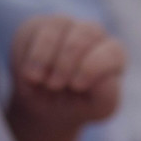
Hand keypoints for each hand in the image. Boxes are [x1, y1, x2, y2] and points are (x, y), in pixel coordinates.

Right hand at [8, 16, 125, 140]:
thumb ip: (106, 97)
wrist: (43, 114)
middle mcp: (93, 35)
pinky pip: (32, 28)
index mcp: (114, 56)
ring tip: (40, 82)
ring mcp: (64, 26)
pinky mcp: (37, 25)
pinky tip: (27, 73)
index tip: (76, 87)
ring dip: (46, 55)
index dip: (93, 65)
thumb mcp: (97, 112)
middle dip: (67, 60)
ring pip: (57, 25)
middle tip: (55, 86)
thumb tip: (103, 82)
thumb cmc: (76, 114)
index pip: (112, 50)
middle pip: (85, 32)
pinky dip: (28, 50)